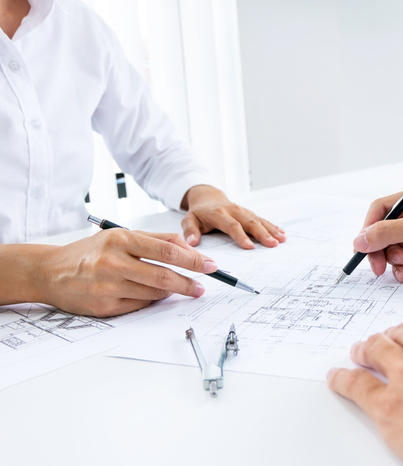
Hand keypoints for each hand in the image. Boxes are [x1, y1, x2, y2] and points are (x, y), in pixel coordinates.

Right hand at [36, 229, 218, 316]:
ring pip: (154, 293)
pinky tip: (152, 295)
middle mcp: (114, 263)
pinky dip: (151, 300)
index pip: (168, 251)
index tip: (211, 266)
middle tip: (203, 286)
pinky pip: (140, 305)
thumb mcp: (121, 235)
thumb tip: (189, 248)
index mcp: (121, 240)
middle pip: (164, 276)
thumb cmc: (90, 252)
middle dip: (189, 283)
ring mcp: (108, 287)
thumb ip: (156, 239)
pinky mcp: (104, 307)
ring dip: (171, 292)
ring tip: (178, 288)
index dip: (194, 260)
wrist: (50, 272)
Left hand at [180, 185, 285, 248]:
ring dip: (271, 230)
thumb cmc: (199, 212)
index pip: (232, 226)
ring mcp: (243, 211)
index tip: (249, 247)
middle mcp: (234, 211)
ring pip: (259, 220)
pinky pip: (262, 219)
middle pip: (250, 222)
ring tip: (281, 239)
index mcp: (219, 214)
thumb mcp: (189, 219)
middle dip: (262, 233)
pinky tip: (281, 233)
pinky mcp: (249, 213)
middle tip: (272, 244)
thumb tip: (192, 242)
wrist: (208, 197)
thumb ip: (190, 230)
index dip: (241, 236)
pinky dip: (272, 226)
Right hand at [354, 184, 402, 282]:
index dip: (368, 228)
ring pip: (392, 249)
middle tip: (377, 266)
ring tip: (402, 267)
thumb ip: (387, 233)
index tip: (361, 246)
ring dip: (392, 261)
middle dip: (379, 250)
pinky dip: (401, 270)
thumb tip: (360, 239)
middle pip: (383, 232)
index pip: (381, 210)